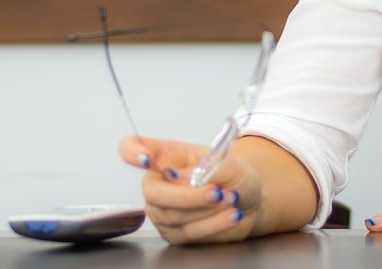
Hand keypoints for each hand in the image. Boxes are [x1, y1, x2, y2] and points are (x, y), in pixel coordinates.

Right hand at [118, 135, 258, 244]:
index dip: (132, 152)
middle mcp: (158, 182)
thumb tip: (179, 176)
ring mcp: (163, 210)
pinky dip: (212, 224)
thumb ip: (206, 167)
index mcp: (166, 155)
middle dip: (187, 196)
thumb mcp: (230, 164)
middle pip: (152, 192)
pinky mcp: (174, 233)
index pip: (132, 147)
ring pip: (172, 215)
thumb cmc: (235, 177)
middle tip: (216, 191)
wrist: (249, 203)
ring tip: (230, 199)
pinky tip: (230, 215)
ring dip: (206, 209)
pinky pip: (186, 232)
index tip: (145, 158)